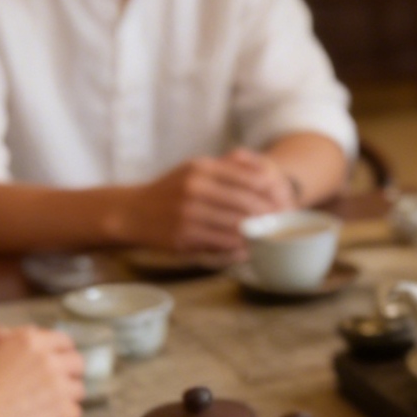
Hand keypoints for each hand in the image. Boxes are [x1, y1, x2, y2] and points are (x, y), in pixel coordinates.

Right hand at [0, 326, 84, 416]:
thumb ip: (12, 350)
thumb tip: (29, 350)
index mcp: (29, 341)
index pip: (62, 341)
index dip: (61, 353)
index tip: (59, 364)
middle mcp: (48, 359)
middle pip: (76, 362)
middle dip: (69, 374)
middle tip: (56, 388)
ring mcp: (60, 385)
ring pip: (78, 389)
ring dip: (67, 397)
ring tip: (48, 409)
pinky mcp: (65, 411)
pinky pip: (74, 413)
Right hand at [127, 149, 295, 252]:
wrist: (133, 212)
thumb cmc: (170, 191)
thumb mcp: (194, 170)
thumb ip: (226, 169)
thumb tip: (263, 173)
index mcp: (202, 168)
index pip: (249, 178)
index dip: (271, 192)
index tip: (283, 202)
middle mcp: (195, 188)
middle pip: (246, 202)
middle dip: (268, 215)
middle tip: (281, 223)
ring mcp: (188, 212)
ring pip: (236, 224)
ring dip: (256, 232)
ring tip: (269, 236)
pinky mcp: (184, 235)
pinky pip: (221, 242)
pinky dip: (238, 246)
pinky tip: (246, 247)